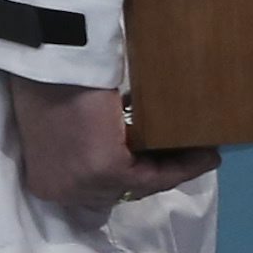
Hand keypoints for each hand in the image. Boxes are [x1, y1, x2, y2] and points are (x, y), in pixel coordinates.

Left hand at [9, 74, 218, 214]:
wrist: (50, 60)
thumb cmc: (51, 82)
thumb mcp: (67, 128)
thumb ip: (90, 148)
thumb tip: (128, 150)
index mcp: (46, 182)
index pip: (101, 189)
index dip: (137, 174)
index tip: (166, 162)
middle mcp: (62, 192)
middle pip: (124, 190)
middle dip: (160, 172)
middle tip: (193, 156)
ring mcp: (83, 186)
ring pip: (142, 183)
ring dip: (178, 168)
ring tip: (205, 153)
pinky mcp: (106, 171)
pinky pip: (154, 174)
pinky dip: (183, 165)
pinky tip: (206, 155)